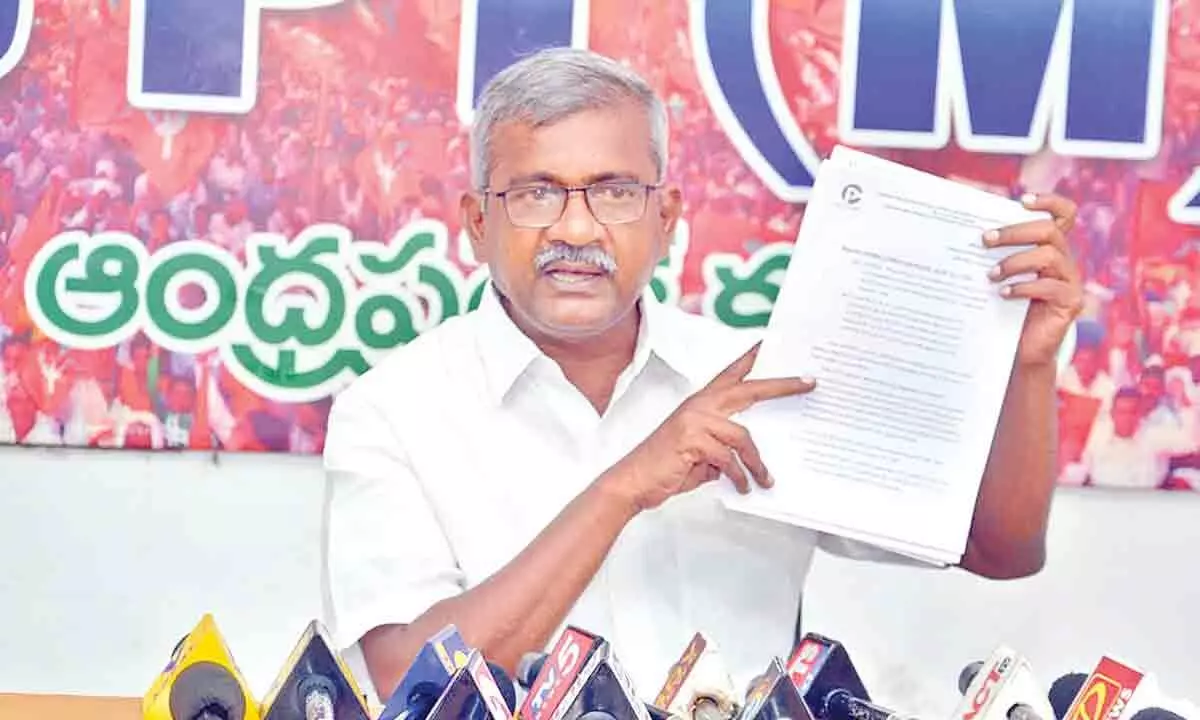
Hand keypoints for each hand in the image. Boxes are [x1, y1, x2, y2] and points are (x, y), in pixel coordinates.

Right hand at [603, 343, 814, 512]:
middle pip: (749, 389)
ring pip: (743, 436)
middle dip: (781, 386)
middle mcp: (700, 406)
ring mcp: (695, 421)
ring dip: (757, 464)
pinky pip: (728, 459)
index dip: (750, 357)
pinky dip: (739, 476)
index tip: (770, 342)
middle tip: (807, 384)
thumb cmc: (666, 467)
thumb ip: (724, 448)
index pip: (731, 374)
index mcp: (701, 404)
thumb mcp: (702, 454)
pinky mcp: (692, 440)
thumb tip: (751, 458)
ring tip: (766, 481)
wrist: (633, 481)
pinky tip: (743, 488)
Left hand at [984, 192, 1083, 367]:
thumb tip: (961, 234)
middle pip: (1049, 231)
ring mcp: (1070, 281)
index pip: (1063, 215)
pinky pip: (1051, 287)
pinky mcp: (1071, 302)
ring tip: (991, 274)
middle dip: (1015, 231)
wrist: (1022, 349)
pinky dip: (1024, 287)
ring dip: (1015, 262)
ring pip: (1049, 256)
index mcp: (1049, 248)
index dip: (1049, 202)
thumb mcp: (1001, 277)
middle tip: (986, 239)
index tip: (1022, 200)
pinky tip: (1004, 294)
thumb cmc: (1006, 308)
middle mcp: (1064, 260)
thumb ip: (994, 255)